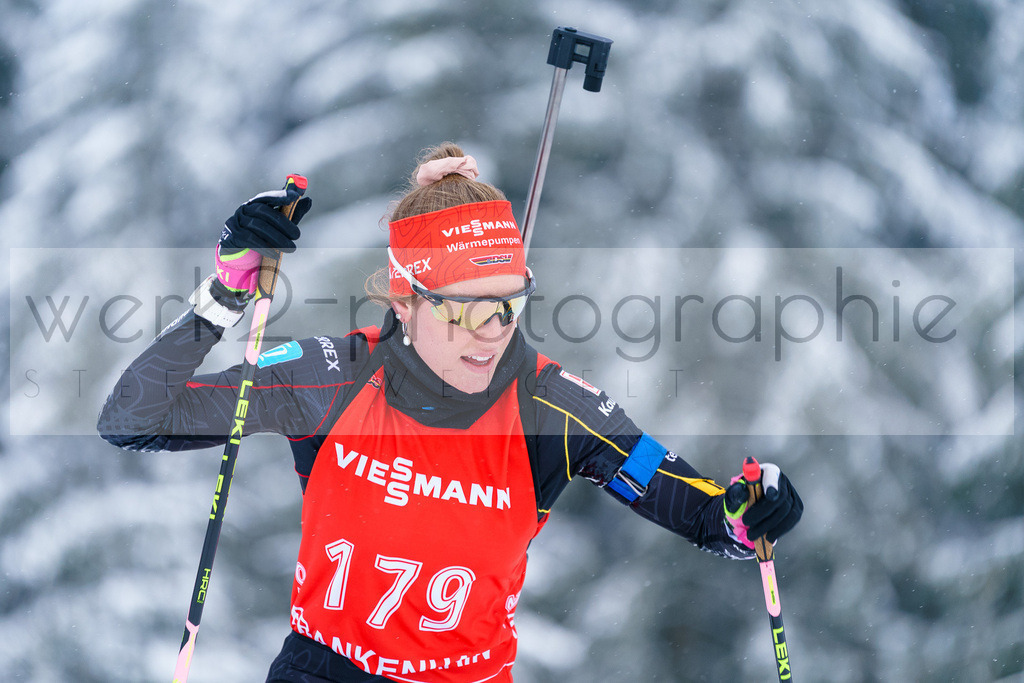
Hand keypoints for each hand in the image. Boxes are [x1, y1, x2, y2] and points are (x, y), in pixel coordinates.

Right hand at [214, 185, 311, 299]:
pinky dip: (264, 247)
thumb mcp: (278, 223)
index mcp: (256, 203)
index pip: (268, 196)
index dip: (281, 195)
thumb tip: (309, 200)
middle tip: (297, 235)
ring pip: (258, 226)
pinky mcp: (232, 235)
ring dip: (277, 238)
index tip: (295, 196)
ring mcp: (236, 221)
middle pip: (263, 212)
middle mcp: (244, 209)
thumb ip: (291, 212)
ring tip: (291, 248)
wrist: (239, 254)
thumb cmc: (262, 234)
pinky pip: (249, 239)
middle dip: (283, 223)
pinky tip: (275, 255)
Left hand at [723, 462, 802, 547]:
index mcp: (766, 471)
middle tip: (747, 524)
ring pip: (788, 510)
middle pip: (780, 497)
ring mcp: (791, 493)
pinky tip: (770, 537)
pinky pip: (793, 518)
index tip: (770, 496)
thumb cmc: (740, 497)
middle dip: (763, 514)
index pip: (772, 475)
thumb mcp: (733, 494)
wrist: (748, 508)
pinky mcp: (796, 506)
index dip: (772, 485)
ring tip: (755, 535)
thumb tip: (743, 492)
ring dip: (772, 525)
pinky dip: (782, 529)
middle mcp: (781, 480)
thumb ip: (735, 493)